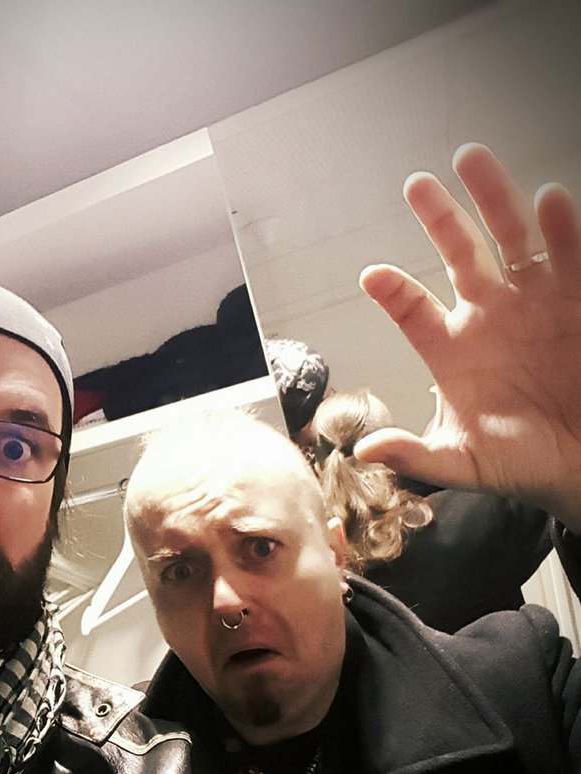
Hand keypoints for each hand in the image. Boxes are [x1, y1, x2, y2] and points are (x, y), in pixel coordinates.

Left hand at [355, 143, 580, 531]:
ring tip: (473, 161)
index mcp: (451, 349)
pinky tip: (550, 200)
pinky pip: (570, 255)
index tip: (372, 276)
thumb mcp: (463, 463)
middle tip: (417, 185)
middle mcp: (489, 314)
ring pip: (512, 238)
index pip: (413, 310)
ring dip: (495, 199)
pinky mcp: (578, 297)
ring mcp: (534, 301)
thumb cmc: (519, 463)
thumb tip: (364, 452)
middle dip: (440, 217)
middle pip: (460, 254)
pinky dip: (563, 228)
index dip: (393, 292)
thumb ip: (415, 455)